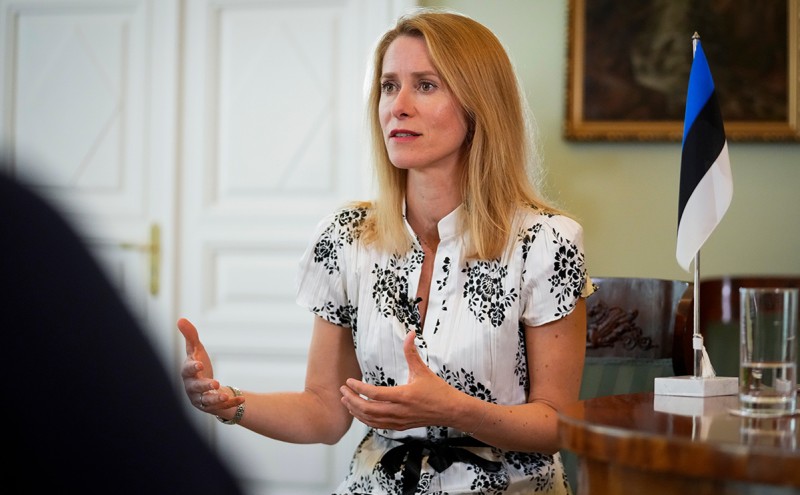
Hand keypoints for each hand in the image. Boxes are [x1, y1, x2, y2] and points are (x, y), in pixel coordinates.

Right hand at [177, 318, 241, 413]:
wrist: (206, 388)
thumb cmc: (198, 366)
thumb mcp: (196, 350)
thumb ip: (190, 336)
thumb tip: (180, 319)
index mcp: (188, 373)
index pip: (187, 370)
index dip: (192, 368)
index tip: (199, 365)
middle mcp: (192, 387)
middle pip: (196, 387)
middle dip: (205, 385)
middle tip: (215, 383)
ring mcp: (202, 399)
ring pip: (207, 401)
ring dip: (216, 399)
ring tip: (225, 396)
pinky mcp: (213, 407)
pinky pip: (223, 408)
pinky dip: (232, 404)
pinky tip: (243, 399)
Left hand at [339, 331, 458, 430]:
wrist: (450, 411)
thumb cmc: (438, 390)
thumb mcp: (423, 370)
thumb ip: (412, 352)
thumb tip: (409, 333)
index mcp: (403, 396)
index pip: (374, 394)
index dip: (359, 388)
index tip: (348, 381)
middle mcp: (399, 411)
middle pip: (368, 409)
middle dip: (352, 400)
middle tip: (342, 391)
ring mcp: (399, 421)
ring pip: (371, 420)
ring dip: (356, 411)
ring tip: (346, 401)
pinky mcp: (399, 426)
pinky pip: (378, 425)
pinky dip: (365, 419)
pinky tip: (359, 412)